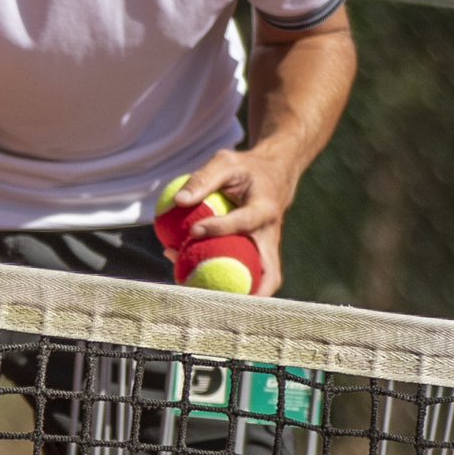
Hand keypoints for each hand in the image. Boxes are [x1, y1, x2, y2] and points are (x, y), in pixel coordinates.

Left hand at [168, 147, 297, 295]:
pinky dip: (223, 281)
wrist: (275, 176)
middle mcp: (270, 236)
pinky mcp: (260, 256)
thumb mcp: (225, 162)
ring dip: (233, 292)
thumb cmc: (246, 169)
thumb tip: (178, 200)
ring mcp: (267, 250)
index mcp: (265, 209)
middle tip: (206, 292)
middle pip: (268, 273)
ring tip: (193, 290)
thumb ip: (203, 178)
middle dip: (244, 290)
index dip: (221, 229)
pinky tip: (188, 272)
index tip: (194, 230)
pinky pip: (245, 275)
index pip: (244, 223)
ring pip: (258, 281)